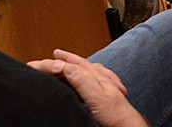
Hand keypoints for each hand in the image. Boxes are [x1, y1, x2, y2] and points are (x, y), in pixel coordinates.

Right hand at [27, 50, 146, 126]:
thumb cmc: (117, 116)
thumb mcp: (96, 96)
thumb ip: (82, 80)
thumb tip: (67, 66)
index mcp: (98, 78)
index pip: (78, 64)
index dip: (65, 59)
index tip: (54, 54)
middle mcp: (103, 80)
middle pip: (84, 65)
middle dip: (71, 59)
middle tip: (59, 54)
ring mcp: (106, 89)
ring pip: (92, 72)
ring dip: (81, 66)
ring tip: (74, 64)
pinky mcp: (107, 99)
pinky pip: (98, 81)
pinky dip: (91, 76)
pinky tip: (92, 81)